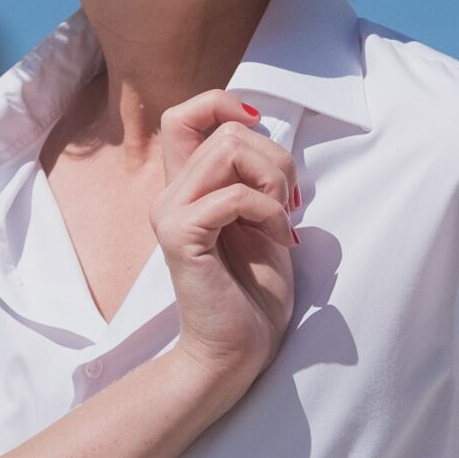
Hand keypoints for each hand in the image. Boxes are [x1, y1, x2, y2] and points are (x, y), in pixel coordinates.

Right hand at [153, 89, 298, 388]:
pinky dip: (269, 212)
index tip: (262, 139)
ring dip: (272, 181)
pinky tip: (280, 241)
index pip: (185, 115)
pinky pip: (235, 194)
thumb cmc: (252, 295)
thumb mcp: (260, 221)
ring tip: (281, 221)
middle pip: (225, 129)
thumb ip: (252, 178)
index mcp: (187, 189)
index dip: (223, 105)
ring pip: (229, 148)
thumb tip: (263, 133)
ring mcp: (170, 214)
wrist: (236, 353)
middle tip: (288, 203)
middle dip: (275, 159)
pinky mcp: (181, 236)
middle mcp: (171, 195)